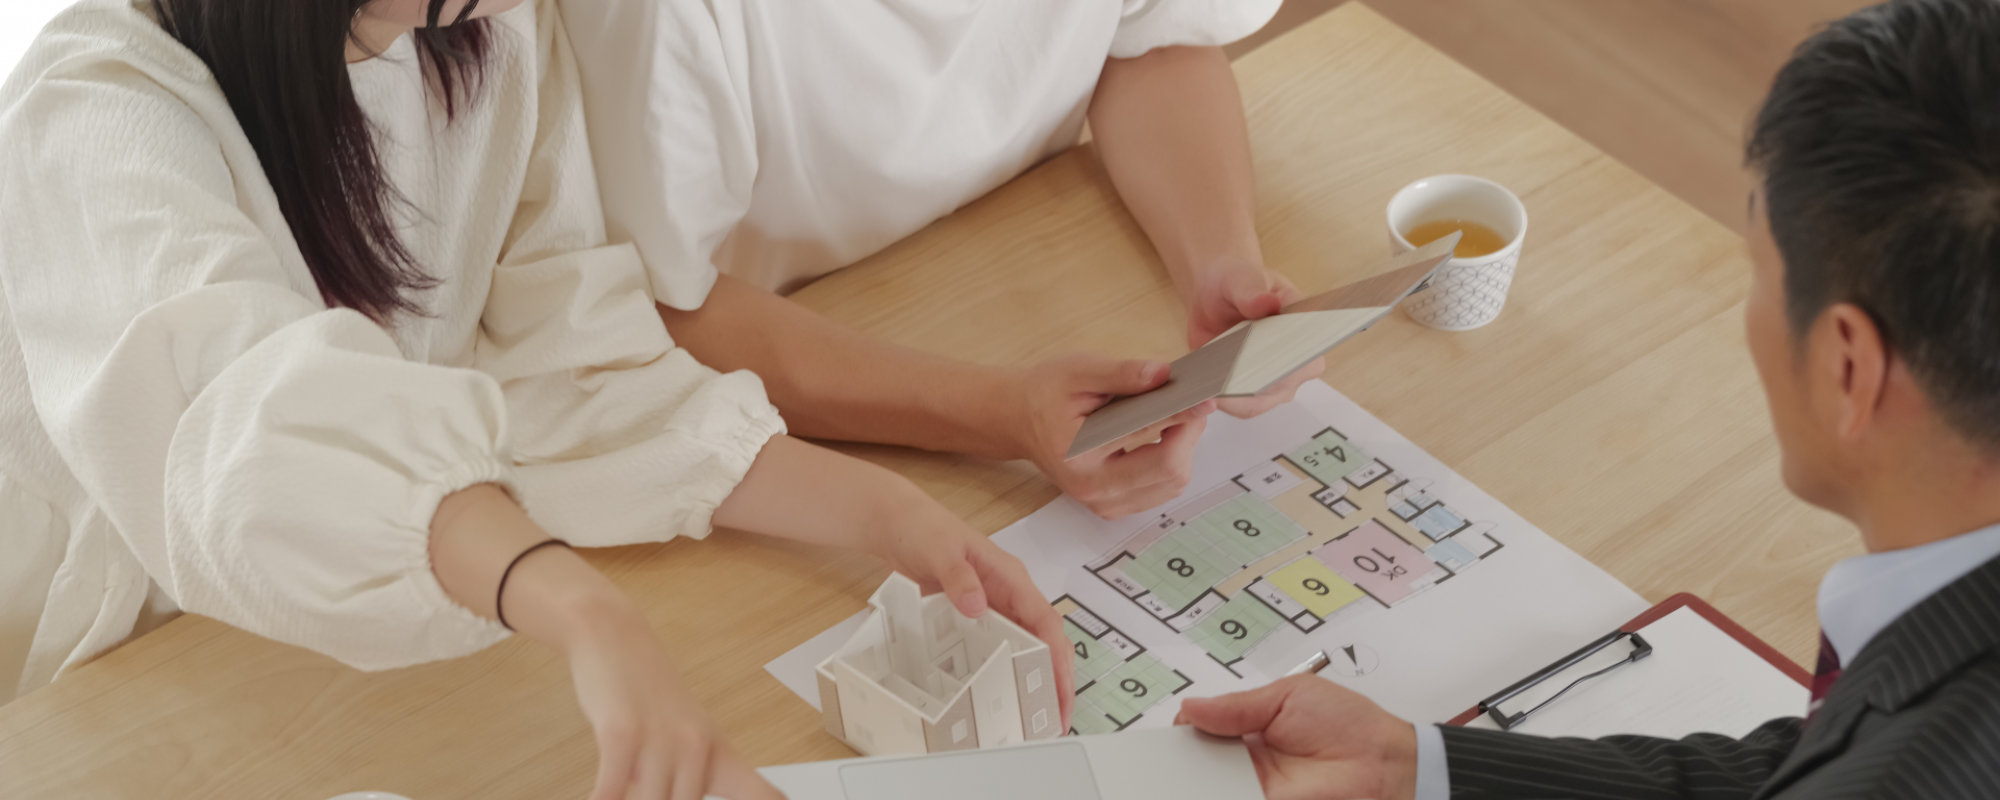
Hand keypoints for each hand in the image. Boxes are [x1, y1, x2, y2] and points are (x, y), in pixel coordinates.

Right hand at [561, 599, 781, 799]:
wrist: (614, 636)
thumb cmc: (647, 693)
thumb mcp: (681, 736)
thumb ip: (686, 780)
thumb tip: (675, 799)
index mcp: (719, 752)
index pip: (764, 795)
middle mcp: (698, 747)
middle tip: (652, 792)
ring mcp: (662, 740)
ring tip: (619, 792)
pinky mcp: (622, 733)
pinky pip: (610, 790)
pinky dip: (601, 799)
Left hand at [867, 489, 1078, 730]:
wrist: (898, 523)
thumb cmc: (923, 530)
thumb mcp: (941, 551)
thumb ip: (959, 578)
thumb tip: (978, 607)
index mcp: (1011, 577)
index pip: (1045, 621)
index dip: (1058, 657)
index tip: (1061, 688)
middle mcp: (1009, 593)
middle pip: (1044, 639)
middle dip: (1056, 678)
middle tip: (1056, 719)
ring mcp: (993, 605)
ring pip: (1026, 646)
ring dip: (1034, 678)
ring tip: (1035, 717)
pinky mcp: (975, 614)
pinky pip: (999, 645)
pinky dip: (1006, 670)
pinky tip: (1001, 693)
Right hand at [1014, 354, 1213, 518]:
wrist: (1019, 420)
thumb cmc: (1046, 392)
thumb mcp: (1078, 369)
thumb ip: (1123, 373)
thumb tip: (1164, 374)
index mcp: (1079, 451)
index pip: (1146, 435)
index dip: (1183, 416)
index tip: (1206, 400)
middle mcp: (1091, 486)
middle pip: (1169, 471)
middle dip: (1188, 435)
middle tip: (1191, 406)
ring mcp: (1102, 503)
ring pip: (1171, 484)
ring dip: (1183, 451)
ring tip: (1176, 420)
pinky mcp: (1112, 508)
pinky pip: (1161, 491)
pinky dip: (1171, 465)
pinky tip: (1163, 440)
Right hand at [1176, 675, 1418, 799]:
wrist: (1383, 764)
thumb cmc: (1347, 723)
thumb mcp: (1287, 696)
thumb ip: (1237, 706)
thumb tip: (1191, 707)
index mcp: (1251, 725)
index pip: (1205, 728)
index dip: (1186, 727)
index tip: (1174, 729)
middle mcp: (1249, 758)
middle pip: (1200, 759)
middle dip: (1181, 756)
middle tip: (1164, 757)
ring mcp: (1255, 785)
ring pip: (1209, 784)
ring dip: (1192, 779)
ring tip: (1173, 775)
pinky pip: (1231, 797)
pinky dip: (1215, 792)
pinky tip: (1200, 788)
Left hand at [1185, 264, 1322, 418]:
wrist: (1217, 295)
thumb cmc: (1238, 282)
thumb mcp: (1242, 278)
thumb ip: (1252, 291)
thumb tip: (1267, 304)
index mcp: (1308, 333)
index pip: (1306, 360)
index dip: (1286, 369)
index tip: (1262, 369)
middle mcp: (1296, 365)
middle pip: (1278, 389)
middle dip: (1251, 386)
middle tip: (1224, 379)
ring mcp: (1272, 384)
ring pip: (1254, 404)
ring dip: (1230, 399)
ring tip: (1207, 387)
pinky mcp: (1245, 392)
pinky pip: (1234, 406)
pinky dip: (1217, 401)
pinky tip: (1200, 391)